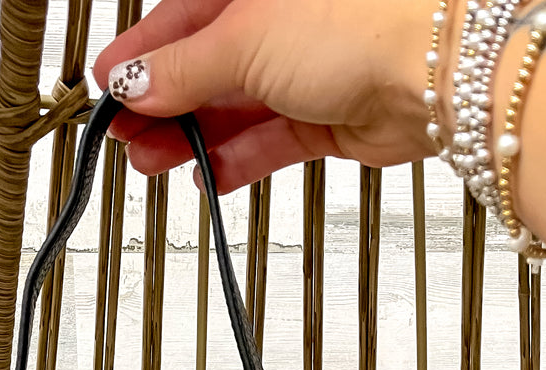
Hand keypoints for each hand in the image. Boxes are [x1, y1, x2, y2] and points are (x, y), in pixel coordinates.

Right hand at [92, 0, 441, 191]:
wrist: (437, 71)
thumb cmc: (361, 20)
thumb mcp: (243, 40)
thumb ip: (182, 69)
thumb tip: (134, 82)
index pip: (179, 17)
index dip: (141, 56)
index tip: (109, 90)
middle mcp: (280, 20)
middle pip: (203, 66)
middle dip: (162, 105)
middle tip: (126, 137)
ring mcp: (305, 69)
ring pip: (232, 107)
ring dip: (191, 138)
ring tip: (155, 162)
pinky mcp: (326, 116)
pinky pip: (268, 140)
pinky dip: (236, 160)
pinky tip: (207, 175)